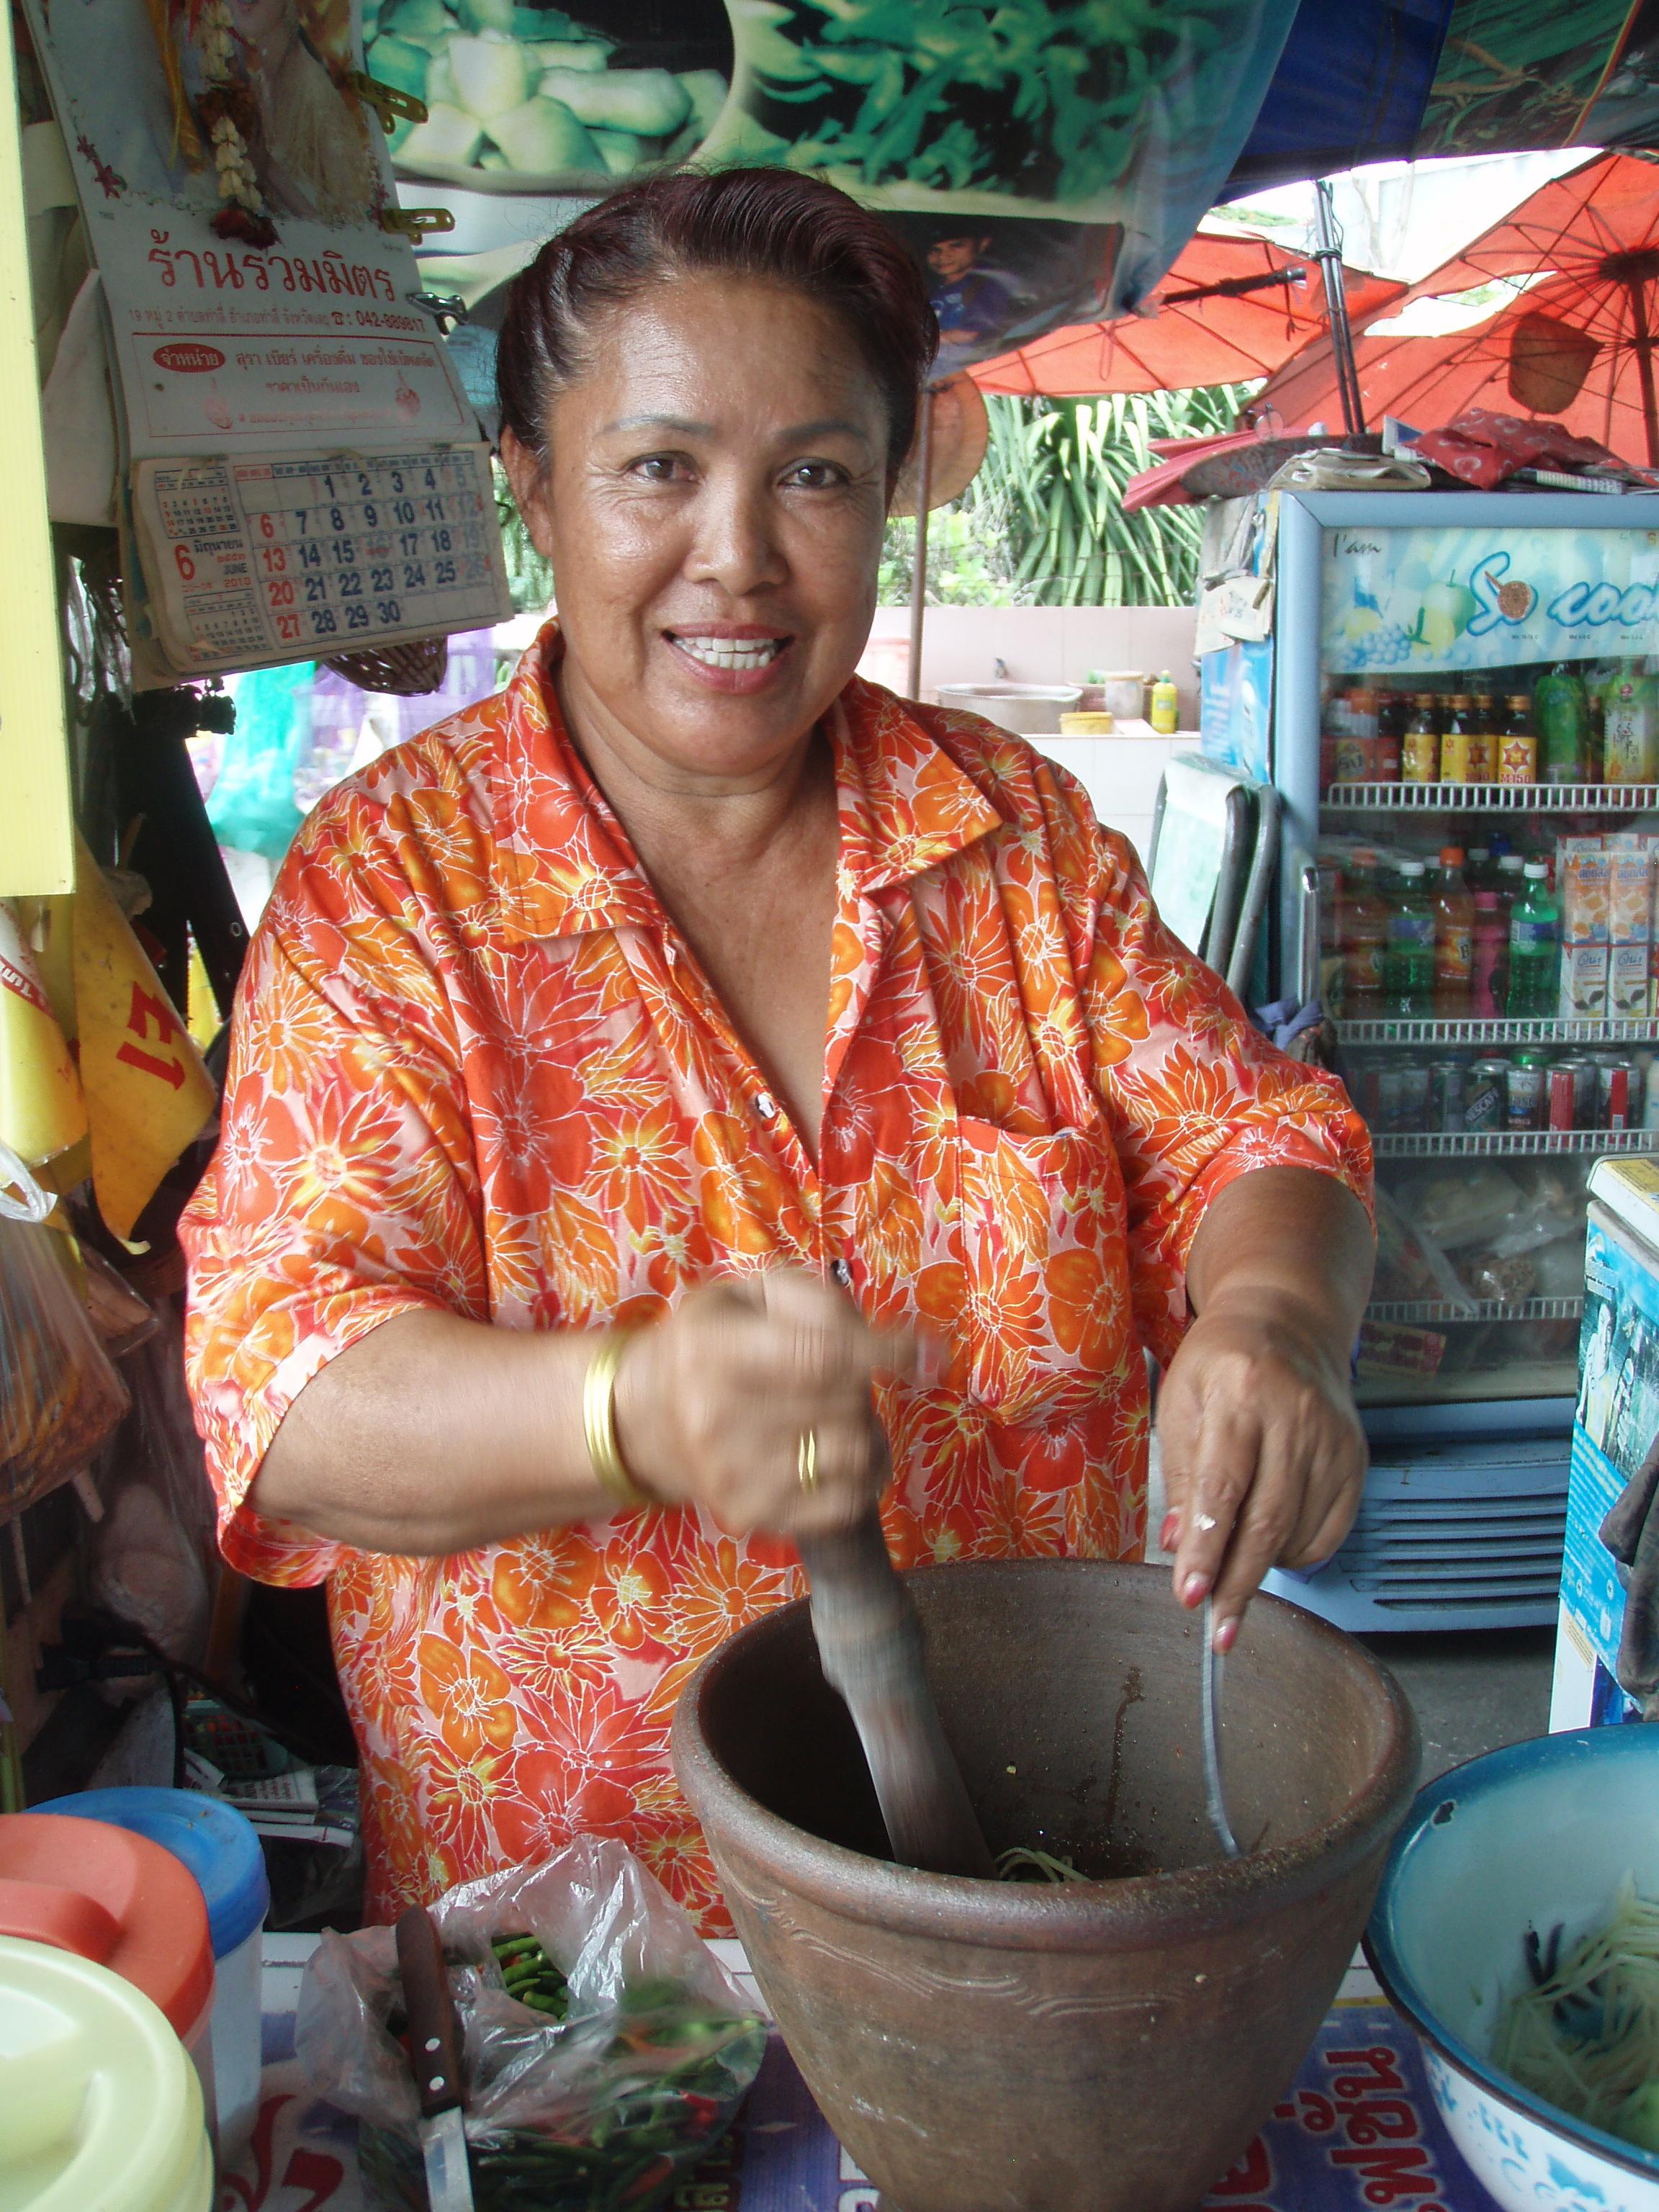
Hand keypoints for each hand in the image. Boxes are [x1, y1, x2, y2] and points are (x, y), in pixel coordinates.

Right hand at [612, 1270, 915, 1537]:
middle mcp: (718, 1417)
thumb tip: (910, 1342)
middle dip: (862, 1382)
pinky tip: (832, 1453)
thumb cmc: (709, 1344)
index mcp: (714, 1350)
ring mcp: (735, 1475)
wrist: (642, 1419)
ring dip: (863, 1427)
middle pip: (845, 1401)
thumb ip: (818, 1302)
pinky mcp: (753, 1516)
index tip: (926, 1349)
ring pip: (855, 1452)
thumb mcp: (748, 1295)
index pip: (819, 1356)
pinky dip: (860, 1473)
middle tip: (835, 1374)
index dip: (883, 1352)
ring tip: (831, 1413)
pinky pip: (849, 1500)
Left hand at [1155, 1287, 1365, 1650]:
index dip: (1206, 1547)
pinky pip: (1330, 1530)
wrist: (1290, 1321)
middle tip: (1217, 1632)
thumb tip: (1176, 1544)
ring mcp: (1333, 1438)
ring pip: (1300, 1532)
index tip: (1190, 1596)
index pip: (1223, 1485)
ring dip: (1263, 1569)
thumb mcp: (1181, 1400)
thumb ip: (1181, 1473)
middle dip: (1238, 1583)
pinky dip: (1297, 1554)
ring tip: (1232, 1581)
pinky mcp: (1356, 1458)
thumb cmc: (1221, 1361)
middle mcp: (1295, 1415)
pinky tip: (1272, 1550)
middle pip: (1267, 1519)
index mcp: (1240, 1392)